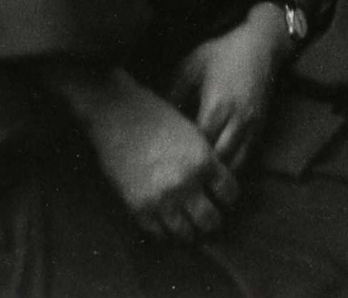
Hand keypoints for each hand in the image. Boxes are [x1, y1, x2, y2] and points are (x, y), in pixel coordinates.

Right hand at [53, 66, 238, 241]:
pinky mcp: (139, 208)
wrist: (118, 113)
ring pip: (187, 234)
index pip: (229, 193)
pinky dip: (166, 230)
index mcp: (203, 161)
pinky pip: (160, 234)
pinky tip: (168, 220)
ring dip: (190, 229)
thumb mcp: (192, 133)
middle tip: (208, 214)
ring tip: (188, 222)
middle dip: (213, 218)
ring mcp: (161, 199)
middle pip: (211, 221)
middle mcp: (185, 184)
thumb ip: (207, 159)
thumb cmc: (156, 116)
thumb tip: (217, 183)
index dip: (228, 195)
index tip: (223, 196)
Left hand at [169, 1, 291, 172]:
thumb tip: (158, 117)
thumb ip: (174, 92)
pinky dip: (232, 164)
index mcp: (216, 105)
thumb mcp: (191, 66)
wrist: (259, 45)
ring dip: (218, 171)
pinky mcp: (260, 128)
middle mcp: (236, 121)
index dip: (185, 156)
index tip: (169, 160)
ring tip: (200, 176)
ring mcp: (251, 126)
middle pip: (218, 160)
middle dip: (201, 170)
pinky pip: (246, 157)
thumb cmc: (221, 53)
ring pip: (235, 164)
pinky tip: (218, 166)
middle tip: (183, 175)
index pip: (199, 145)